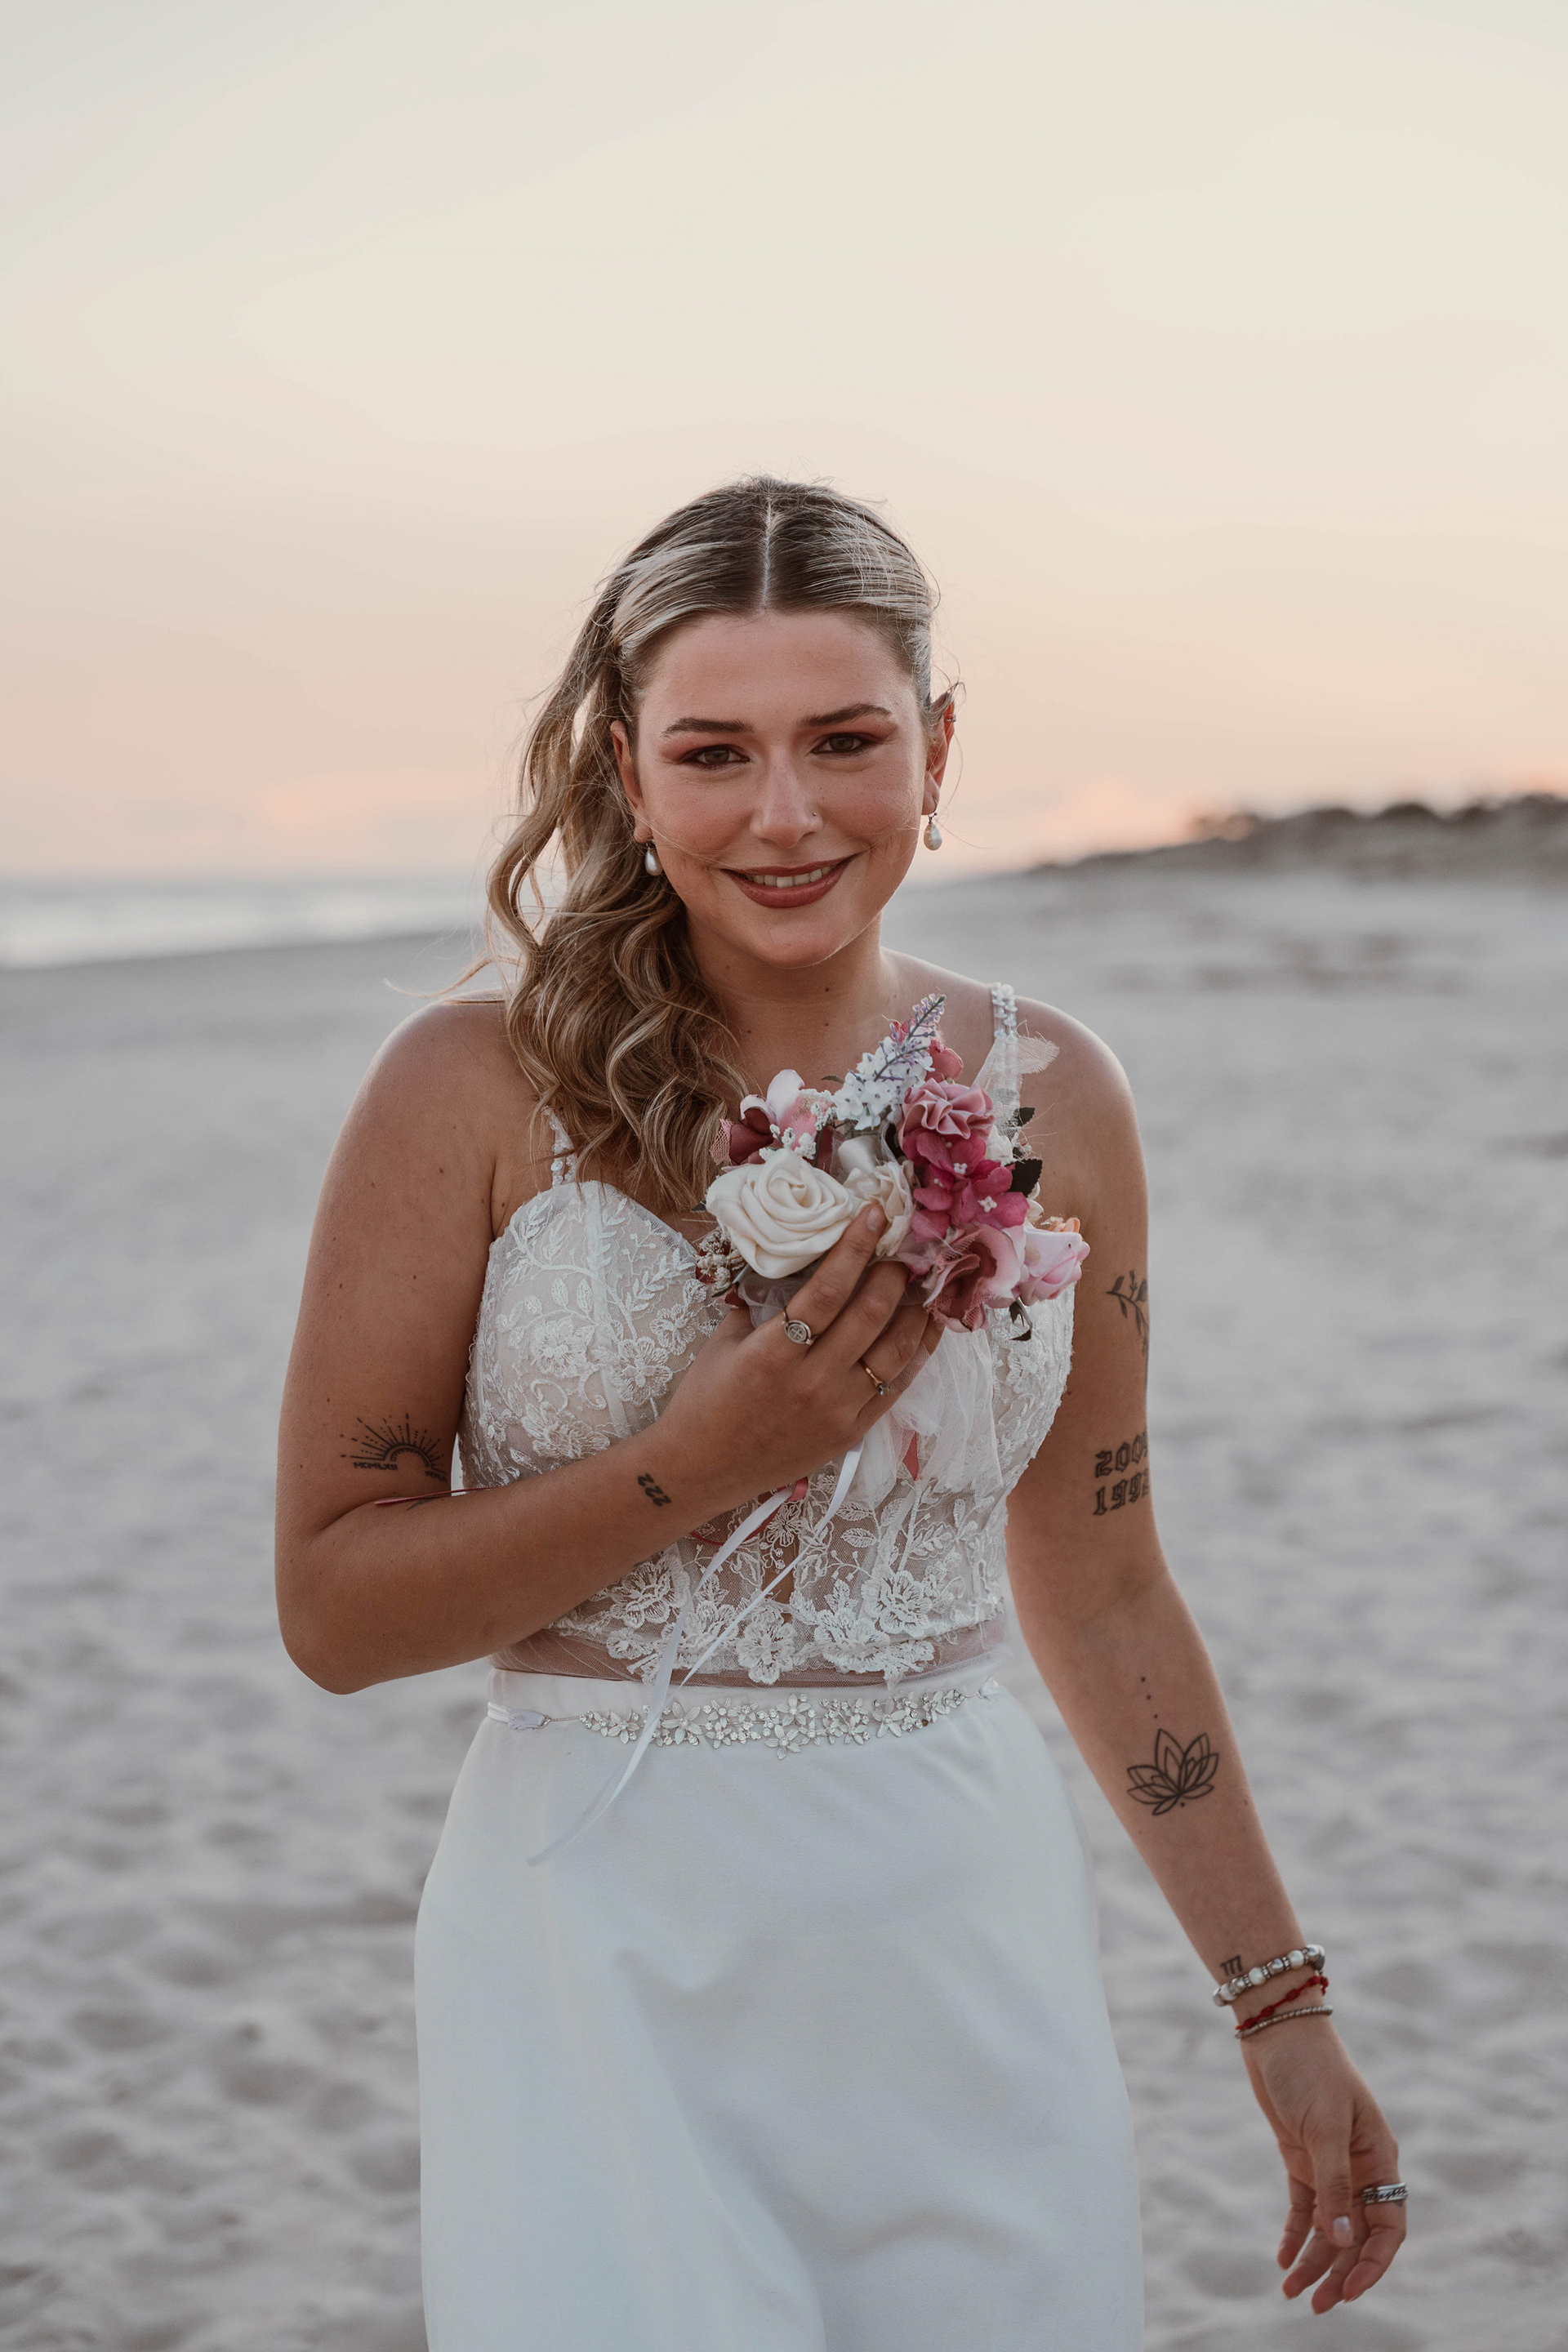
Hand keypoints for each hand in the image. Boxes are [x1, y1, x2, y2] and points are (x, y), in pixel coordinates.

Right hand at [658, 1207, 939, 1508]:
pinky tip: (928, 1326)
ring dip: (914, 1309)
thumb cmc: (706, 1400)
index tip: (875, 1214)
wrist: (701, 1468)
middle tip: (901, 1248)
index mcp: (772, 1353)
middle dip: (893, 1272)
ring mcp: (836, 1410)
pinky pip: (896, 1387)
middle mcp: (811, 1381)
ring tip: (922, 1281)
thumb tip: (803, 1266)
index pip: (827, 1289)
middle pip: (870, 1314)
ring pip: (894, 1351)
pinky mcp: (850, 1433)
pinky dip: (917, 1352)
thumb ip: (765, 1303)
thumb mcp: (725, 1341)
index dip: (856, 1246)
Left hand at [1243, 2024, 1405, 2312]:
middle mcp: (1360, 2167)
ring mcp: (1330, 2164)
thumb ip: (1333, 2184)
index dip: (1373, 2263)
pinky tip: (1282, 2258)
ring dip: (1314, 2260)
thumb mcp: (1324, 2126)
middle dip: (1339, 2272)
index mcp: (1380, 2158)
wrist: (1276, 2028)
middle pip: (1356, 2235)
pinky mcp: (1300, 2157)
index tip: (1349, 2292)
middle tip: (1316, 2304)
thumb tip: (1341, 2241)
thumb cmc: (1310, 2068)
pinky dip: (1295, 2234)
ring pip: (1328, 2226)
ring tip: (1291, 2291)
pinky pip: (1304, 2207)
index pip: (1388, 2225)